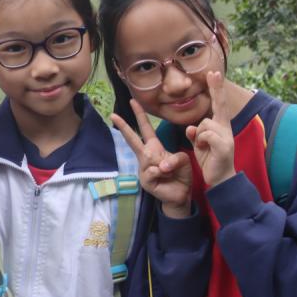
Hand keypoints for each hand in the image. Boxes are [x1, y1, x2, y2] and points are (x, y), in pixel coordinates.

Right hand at [110, 99, 192, 217]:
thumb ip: (176, 157)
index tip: (133, 101)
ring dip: (163, 163)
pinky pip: (152, 171)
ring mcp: (143, 169)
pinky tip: (164, 176)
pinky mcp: (145, 180)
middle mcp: (146, 156)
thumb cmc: (181, 175)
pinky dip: (162, 172)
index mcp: (155, 148)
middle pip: (133, 139)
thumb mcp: (184, 161)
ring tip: (169, 171)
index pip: (146, 129)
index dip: (140, 115)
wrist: (181, 194)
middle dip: (124, 127)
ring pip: (149, 157)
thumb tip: (161, 165)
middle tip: (113, 115)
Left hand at [184, 71, 236, 186]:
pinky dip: (201, 142)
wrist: (220, 178)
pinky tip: (205, 150)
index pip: (218, 104)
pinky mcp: (224, 146)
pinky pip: (206, 134)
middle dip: (217, 88)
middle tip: (214, 72)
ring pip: (204, 124)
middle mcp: (226, 128)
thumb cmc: (210, 159)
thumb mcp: (200, 144)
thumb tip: (191, 128)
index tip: (214, 73)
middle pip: (220, 105)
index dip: (216, 89)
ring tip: (204, 148)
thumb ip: (196, 133)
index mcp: (220, 126)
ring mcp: (226, 136)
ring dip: (199, 136)